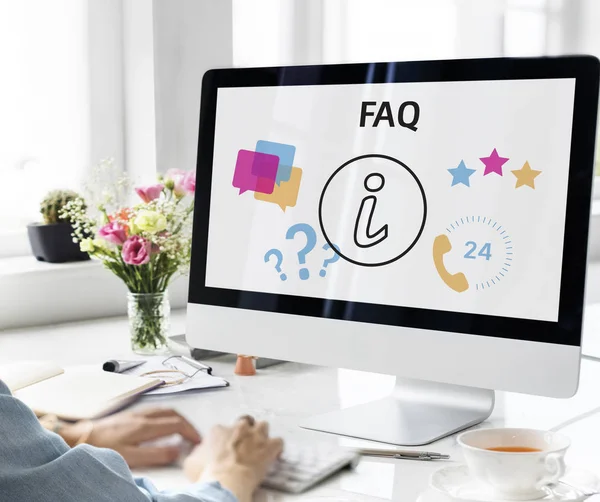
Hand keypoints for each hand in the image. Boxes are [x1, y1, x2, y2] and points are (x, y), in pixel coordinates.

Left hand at [65, 408, 200, 467]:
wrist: (80, 437)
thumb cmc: (102, 447)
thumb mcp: (130, 457)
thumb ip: (156, 454)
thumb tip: (177, 450)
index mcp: (146, 426)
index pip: (177, 424)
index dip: (191, 432)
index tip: (197, 441)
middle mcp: (144, 416)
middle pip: (174, 414)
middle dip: (188, 424)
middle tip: (194, 436)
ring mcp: (137, 413)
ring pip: (165, 410)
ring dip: (178, 418)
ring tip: (183, 430)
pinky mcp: (130, 414)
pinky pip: (156, 410)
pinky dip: (167, 416)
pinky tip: (163, 424)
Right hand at [183, 416, 282, 501]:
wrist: (225, 482)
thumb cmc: (207, 474)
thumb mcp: (191, 462)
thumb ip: (198, 451)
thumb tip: (200, 450)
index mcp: (219, 430)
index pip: (223, 429)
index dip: (226, 439)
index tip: (226, 449)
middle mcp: (238, 427)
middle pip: (245, 422)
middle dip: (245, 432)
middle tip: (244, 446)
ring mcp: (255, 435)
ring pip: (263, 426)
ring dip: (262, 435)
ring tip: (260, 446)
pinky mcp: (269, 446)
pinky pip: (278, 442)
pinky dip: (277, 448)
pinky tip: (274, 455)